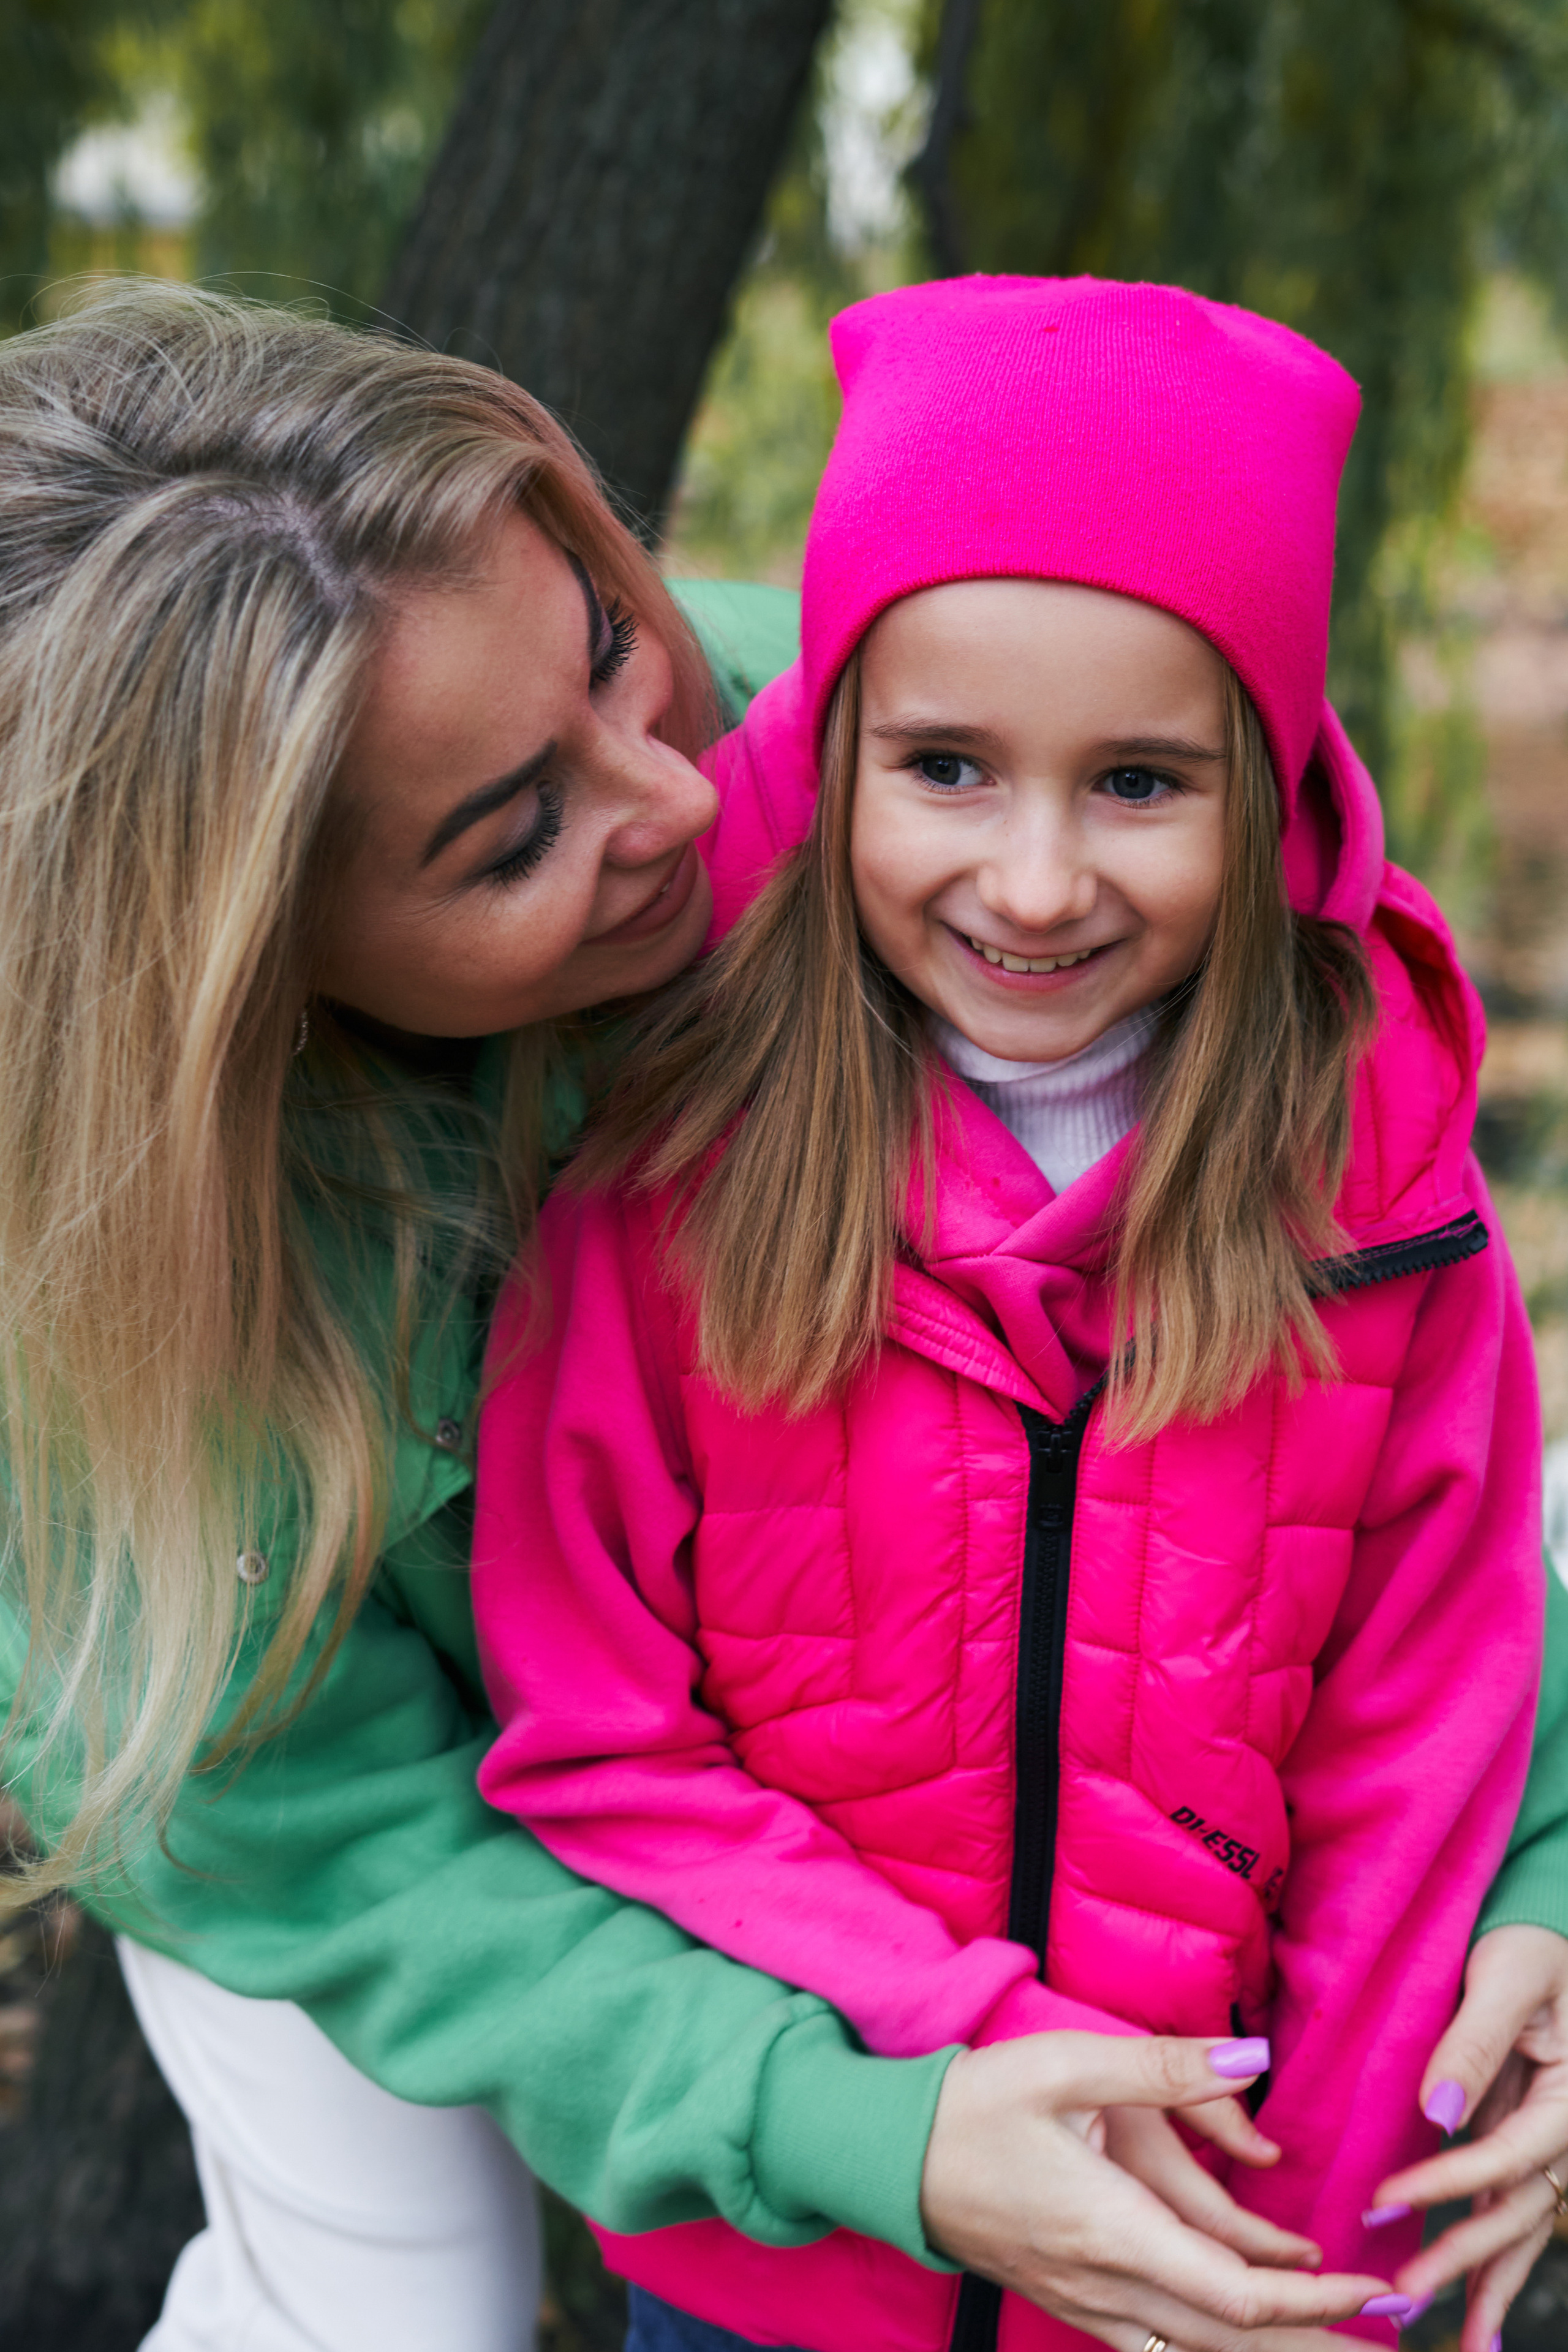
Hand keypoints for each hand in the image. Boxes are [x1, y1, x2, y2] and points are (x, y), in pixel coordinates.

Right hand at [919, 2031, 1395, 2351]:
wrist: (891, 2159)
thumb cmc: (975, 2107)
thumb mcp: (1066, 2065)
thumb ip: (1164, 2067)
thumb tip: (1252, 2060)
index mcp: (1113, 2229)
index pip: (1238, 2296)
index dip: (1314, 2303)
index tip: (1369, 2288)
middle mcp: (1106, 2286)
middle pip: (1233, 2342)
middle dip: (1315, 2344)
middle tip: (1386, 2333)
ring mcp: (1087, 2304)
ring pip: (1198, 2350)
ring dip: (1272, 2351)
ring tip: (1335, 2340)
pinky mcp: (1073, 2302)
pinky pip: (1162, 2343)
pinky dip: (1218, 2344)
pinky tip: (1246, 2335)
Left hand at [1374, 1923, 1567, 2351]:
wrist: (1537, 1930)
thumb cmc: (1524, 1942)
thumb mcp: (1506, 1977)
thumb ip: (1474, 2041)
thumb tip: (1438, 2113)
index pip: (1508, 2157)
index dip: (1449, 2185)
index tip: (1386, 2202)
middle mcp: (1566, 2131)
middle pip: (1518, 2210)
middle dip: (1463, 2259)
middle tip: (1404, 2295)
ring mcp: (1546, 2142)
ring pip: (1520, 2226)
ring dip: (1484, 2281)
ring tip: (1456, 2342)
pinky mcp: (1521, 2139)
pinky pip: (1509, 2208)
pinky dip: (1492, 2258)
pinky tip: (1472, 2309)